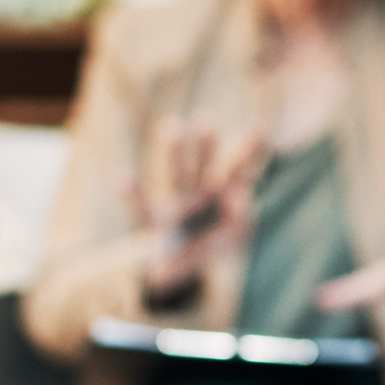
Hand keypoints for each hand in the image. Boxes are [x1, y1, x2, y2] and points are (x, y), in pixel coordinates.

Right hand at [135, 121, 261, 303]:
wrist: (182, 265)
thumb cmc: (213, 244)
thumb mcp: (235, 238)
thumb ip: (241, 219)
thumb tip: (243, 199)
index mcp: (225, 192)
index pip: (240, 168)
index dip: (252, 151)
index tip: (261, 129)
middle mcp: (200, 191)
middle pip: (204, 165)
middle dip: (206, 145)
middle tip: (206, 119)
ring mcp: (176, 203)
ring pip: (176, 177)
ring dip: (174, 154)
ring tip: (171, 126)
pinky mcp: (153, 220)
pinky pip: (141, 207)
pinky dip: (132, 193)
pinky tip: (122, 177)